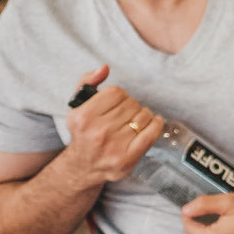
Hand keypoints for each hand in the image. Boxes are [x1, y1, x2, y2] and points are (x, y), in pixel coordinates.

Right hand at [63, 65, 162, 185]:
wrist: (83, 166)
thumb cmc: (84, 131)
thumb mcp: (77, 106)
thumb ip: (87, 82)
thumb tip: (105, 68)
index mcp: (83, 117)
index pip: (116, 92)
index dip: (119, 95)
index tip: (116, 102)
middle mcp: (97, 132)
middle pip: (130, 104)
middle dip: (130, 105)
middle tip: (125, 113)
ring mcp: (113, 147)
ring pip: (143, 116)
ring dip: (143, 114)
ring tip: (134, 120)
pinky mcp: (128, 159)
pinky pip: (151, 133)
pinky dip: (156, 124)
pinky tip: (154, 122)